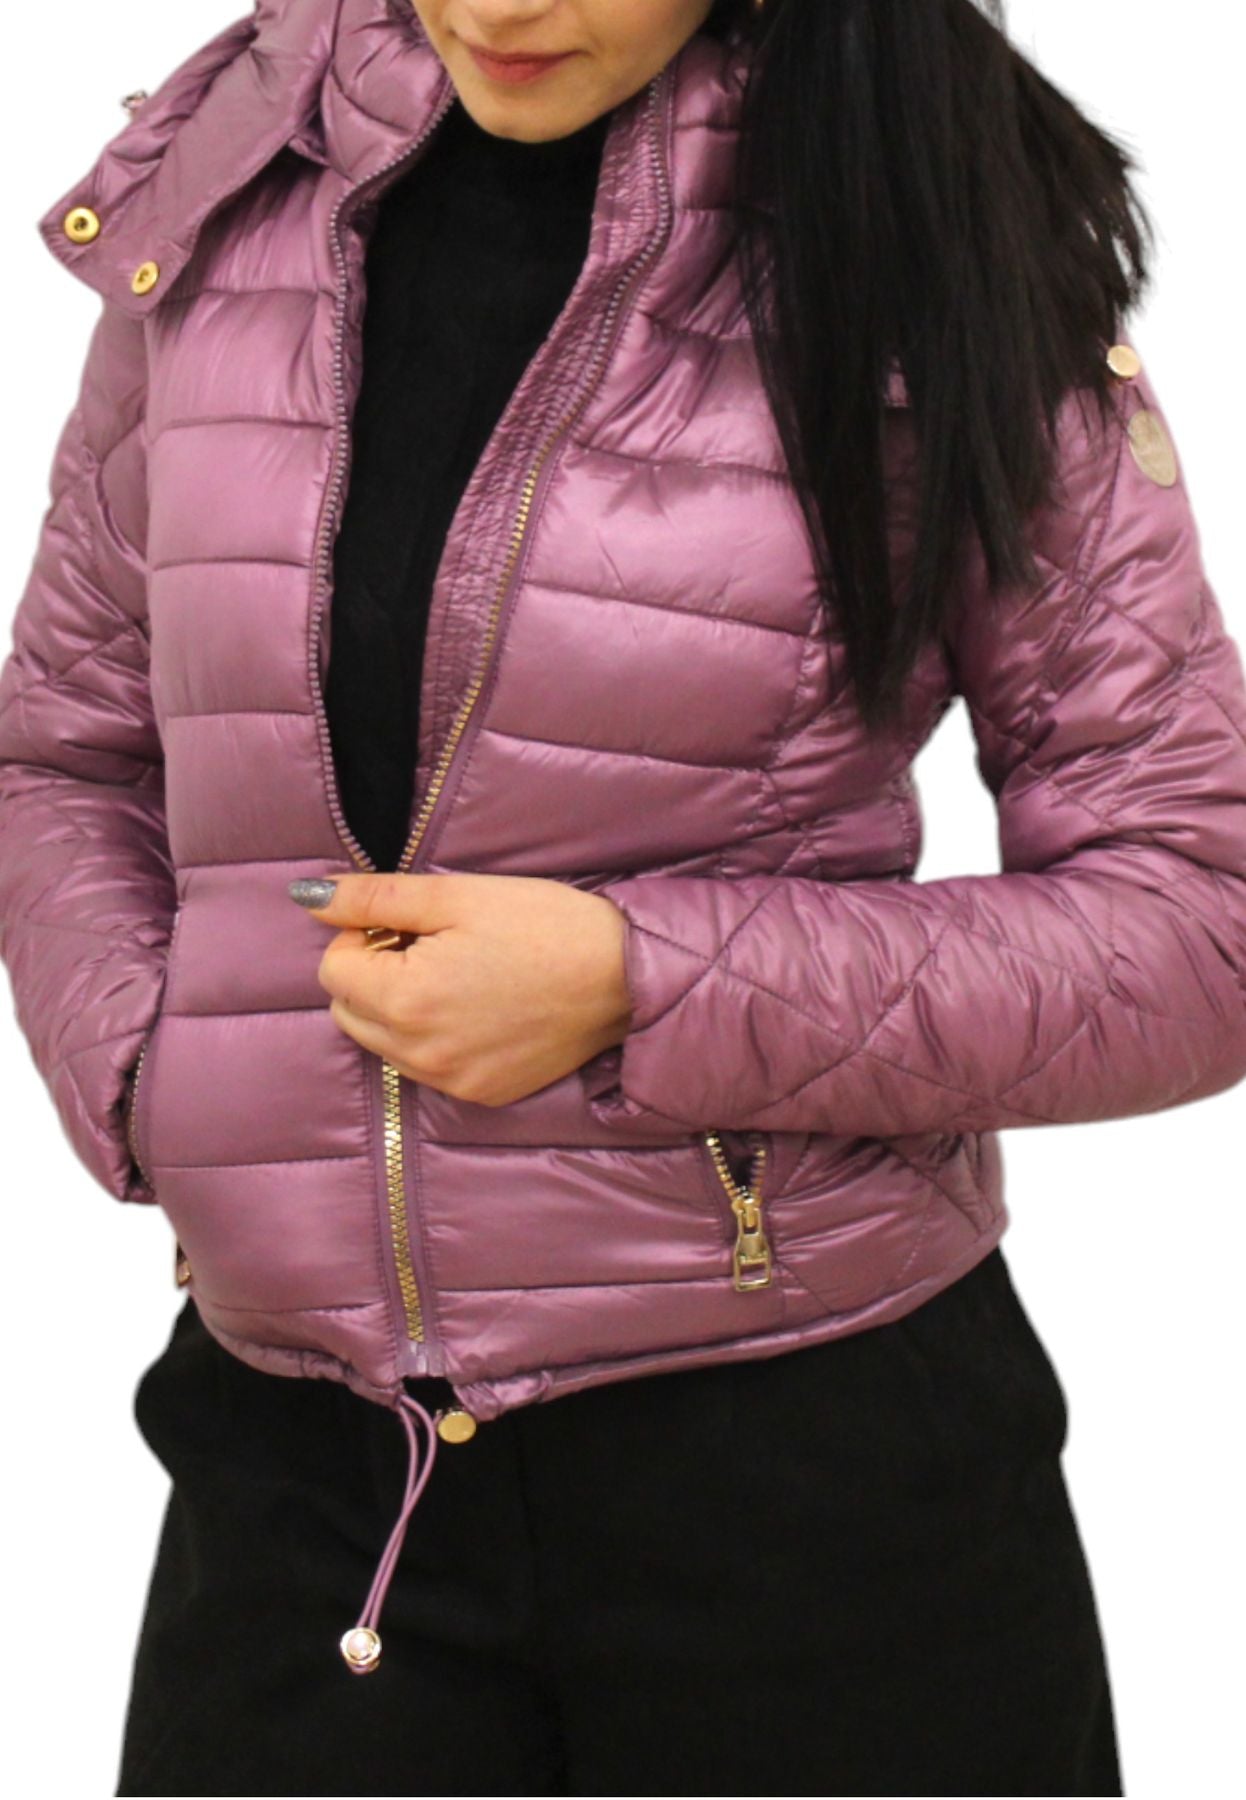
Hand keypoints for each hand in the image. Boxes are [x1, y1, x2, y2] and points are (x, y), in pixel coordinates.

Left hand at [294, 872, 632, 1106]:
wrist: (624, 977)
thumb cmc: (545, 926)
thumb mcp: (456, 896)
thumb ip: (373, 898)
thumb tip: (307, 898)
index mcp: (405, 1000)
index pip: (332, 968)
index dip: (361, 935)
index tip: (407, 923)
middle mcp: (419, 1053)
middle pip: (348, 1011)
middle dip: (373, 974)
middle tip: (430, 945)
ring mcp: (450, 1081)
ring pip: (383, 1043)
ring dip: (398, 1008)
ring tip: (457, 975)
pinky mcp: (481, 1093)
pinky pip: (426, 1067)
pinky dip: (435, 1037)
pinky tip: (480, 1006)